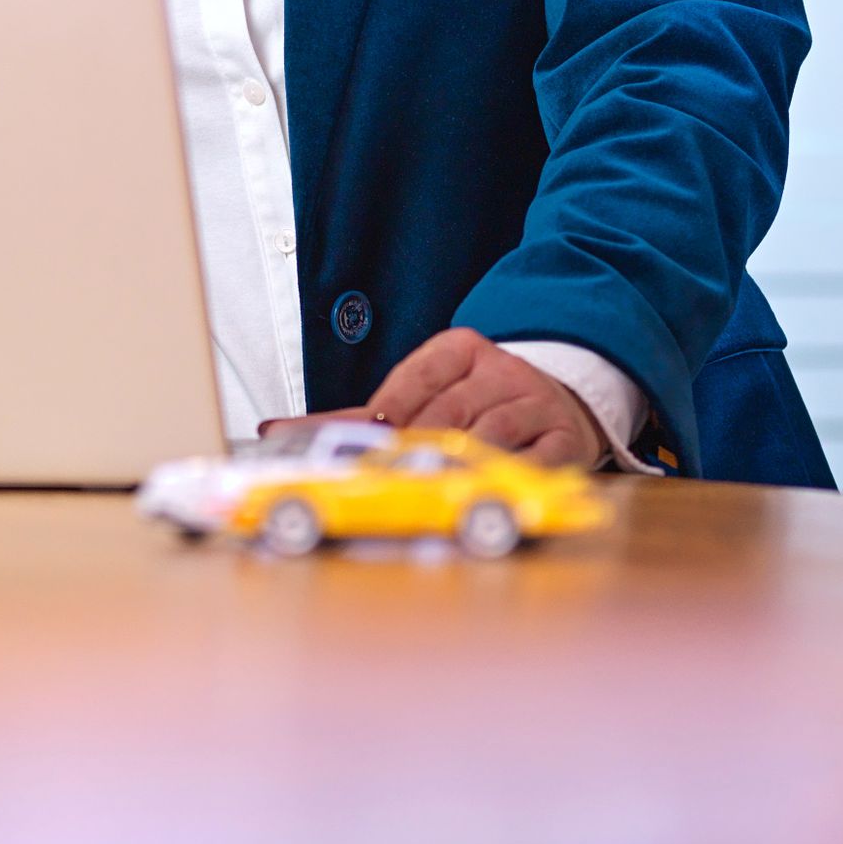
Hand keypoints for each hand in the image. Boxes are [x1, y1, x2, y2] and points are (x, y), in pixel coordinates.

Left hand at [265, 327, 605, 467]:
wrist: (561, 402)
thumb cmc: (478, 403)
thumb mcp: (426, 394)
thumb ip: (363, 416)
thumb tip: (278, 432)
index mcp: (460, 349)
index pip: (413, 379)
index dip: (381, 414)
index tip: (352, 443)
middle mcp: (500, 370)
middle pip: (446, 410)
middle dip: (411, 448)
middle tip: (380, 479)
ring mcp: (534, 403)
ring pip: (488, 435)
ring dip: (455, 466)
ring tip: (424, 490)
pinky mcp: (564, 439)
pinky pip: (533, 461)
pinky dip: (504, 480)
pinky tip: (480, 494)